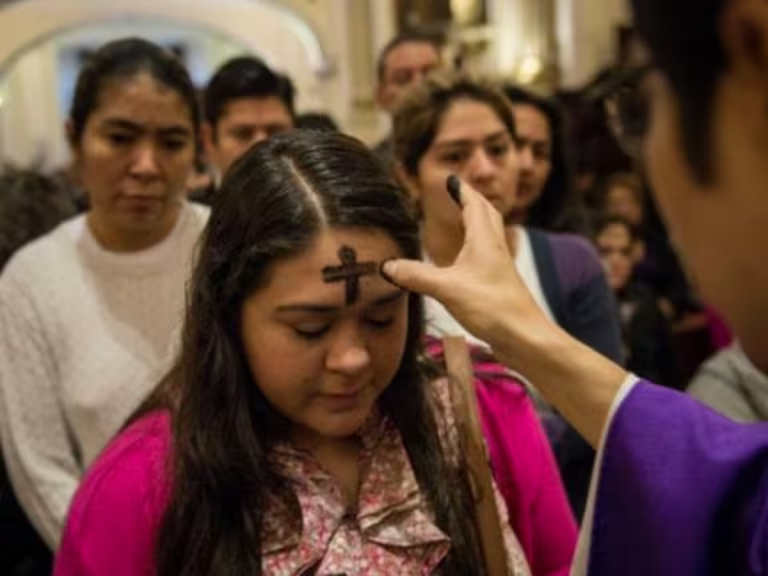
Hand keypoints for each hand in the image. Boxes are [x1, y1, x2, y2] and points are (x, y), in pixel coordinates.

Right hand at [382, 177, 554, 358]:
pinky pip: (486, 256)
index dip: (462, 191)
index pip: (474, 205)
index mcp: (484, 241)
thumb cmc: (493, 308)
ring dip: (476, 222)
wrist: (526, 338)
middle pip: (487, 216)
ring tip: (461, 220)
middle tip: (458, 193)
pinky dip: (475, 247)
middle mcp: (495, 250)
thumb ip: (416, 276)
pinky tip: (465, 262)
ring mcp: (499, 268)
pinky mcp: (499, 286)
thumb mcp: (448, 289)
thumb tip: (387, 265)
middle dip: (472, 201)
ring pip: (489, 236)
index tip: (451, 179)